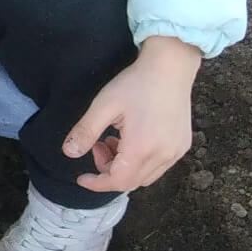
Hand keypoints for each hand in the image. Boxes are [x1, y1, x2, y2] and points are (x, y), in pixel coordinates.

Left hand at [65, 36, 203, 192]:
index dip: (97, 184)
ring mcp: (176, 151)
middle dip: (108, 171)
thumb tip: (69, 153)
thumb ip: (85, 132)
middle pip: (131, 181)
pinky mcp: (183, 145)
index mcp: (142, 148)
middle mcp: (163, 155)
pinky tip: (132, 139)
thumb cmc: (135, 84)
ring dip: (124, 167)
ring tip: (113, 140)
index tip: (81, 177)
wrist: (170, 67)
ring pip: (146, 176)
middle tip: (98, 145)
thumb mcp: (103, 106)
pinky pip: (159, 166)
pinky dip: (140, 162)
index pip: (118, 181)